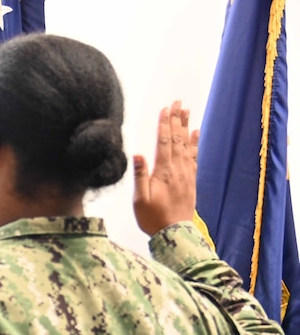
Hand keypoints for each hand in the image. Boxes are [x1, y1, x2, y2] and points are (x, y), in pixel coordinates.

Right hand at [133, 100, 198, 235]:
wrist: (175, 233)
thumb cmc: (153, 218)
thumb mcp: (140, 199)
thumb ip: (140, 176)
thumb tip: (137, 154)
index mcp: (164, 172)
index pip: (164, 142)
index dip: (164, 124)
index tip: (165, 108)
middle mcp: (178, 169)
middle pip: (177, 139)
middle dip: (176, 119)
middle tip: (177, 102)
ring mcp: (186, 173)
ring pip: (186, 144)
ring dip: (185, 126)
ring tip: (186, 111)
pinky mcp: (191, 179)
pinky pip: (194, 156)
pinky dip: (195, 142)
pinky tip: (196, 132)